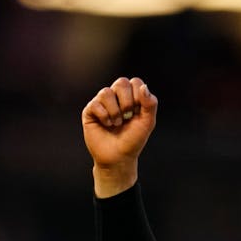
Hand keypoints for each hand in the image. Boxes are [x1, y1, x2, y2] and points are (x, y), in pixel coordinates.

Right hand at [82, 77, 157, 196]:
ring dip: (115, 111)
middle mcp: (116, 97)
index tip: (138, 113)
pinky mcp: (90, 110)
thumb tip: (143, 87)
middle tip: (128, 117)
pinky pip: (95, 104)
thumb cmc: (133, 140)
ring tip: (117, 124)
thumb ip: (150, 104)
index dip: (138, 97)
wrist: (118, 158)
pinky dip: (104, 116)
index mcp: (132, 97)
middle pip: (121, 82)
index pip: (135, 82)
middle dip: (127, 102)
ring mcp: (102, 102)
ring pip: (106, 92)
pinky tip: (107, 125)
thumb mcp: (147, 122)